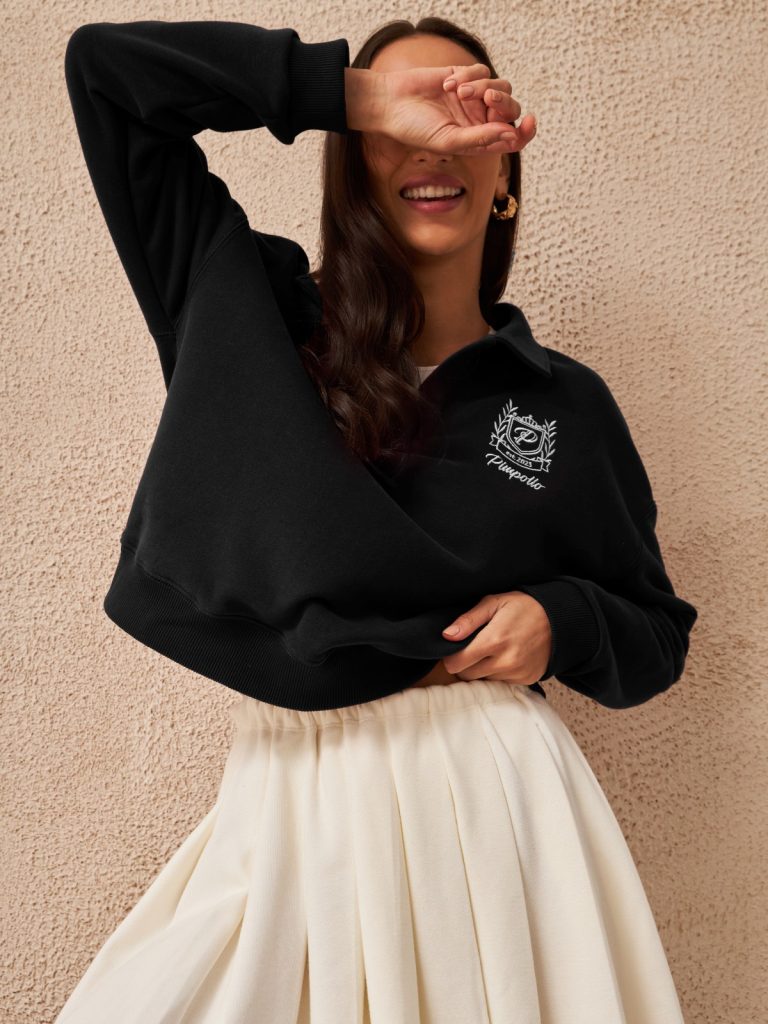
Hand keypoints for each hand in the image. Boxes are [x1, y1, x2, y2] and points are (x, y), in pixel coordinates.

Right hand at [351, 62, 535, 155]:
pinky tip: (448, 85)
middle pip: (511, 109)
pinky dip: (469, 75)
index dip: (526, 132)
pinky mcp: (465, 77)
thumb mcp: (449, 140)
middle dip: (504, 103)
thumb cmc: (416, 129)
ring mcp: (474, 98)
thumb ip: (480, 139)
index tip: (529, 122)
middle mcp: (480, 120)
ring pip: (500, 87)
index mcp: (479, 141)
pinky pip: (483, 71)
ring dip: (483, 87)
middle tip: (487, 100)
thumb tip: (511, 134)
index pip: (512, 138)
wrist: (392, 103)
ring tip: (459, 92)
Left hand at [439, 591, 551, 683]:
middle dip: (464, 664)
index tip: (454, 649)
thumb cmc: (523, 607)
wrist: (559, 620)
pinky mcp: (526, 680)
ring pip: (483, 680)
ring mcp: (516, 673)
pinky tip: (506, 657)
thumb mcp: (494, 603)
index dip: (451, 657)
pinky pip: (501, 683)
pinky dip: (498, 673)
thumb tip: (447, 636)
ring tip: (492, 650)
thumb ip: (468, 620)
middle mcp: (505, 661)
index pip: (456, 664)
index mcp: (493, 640)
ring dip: (482, 669)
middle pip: (467, 675)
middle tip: (473, 648)